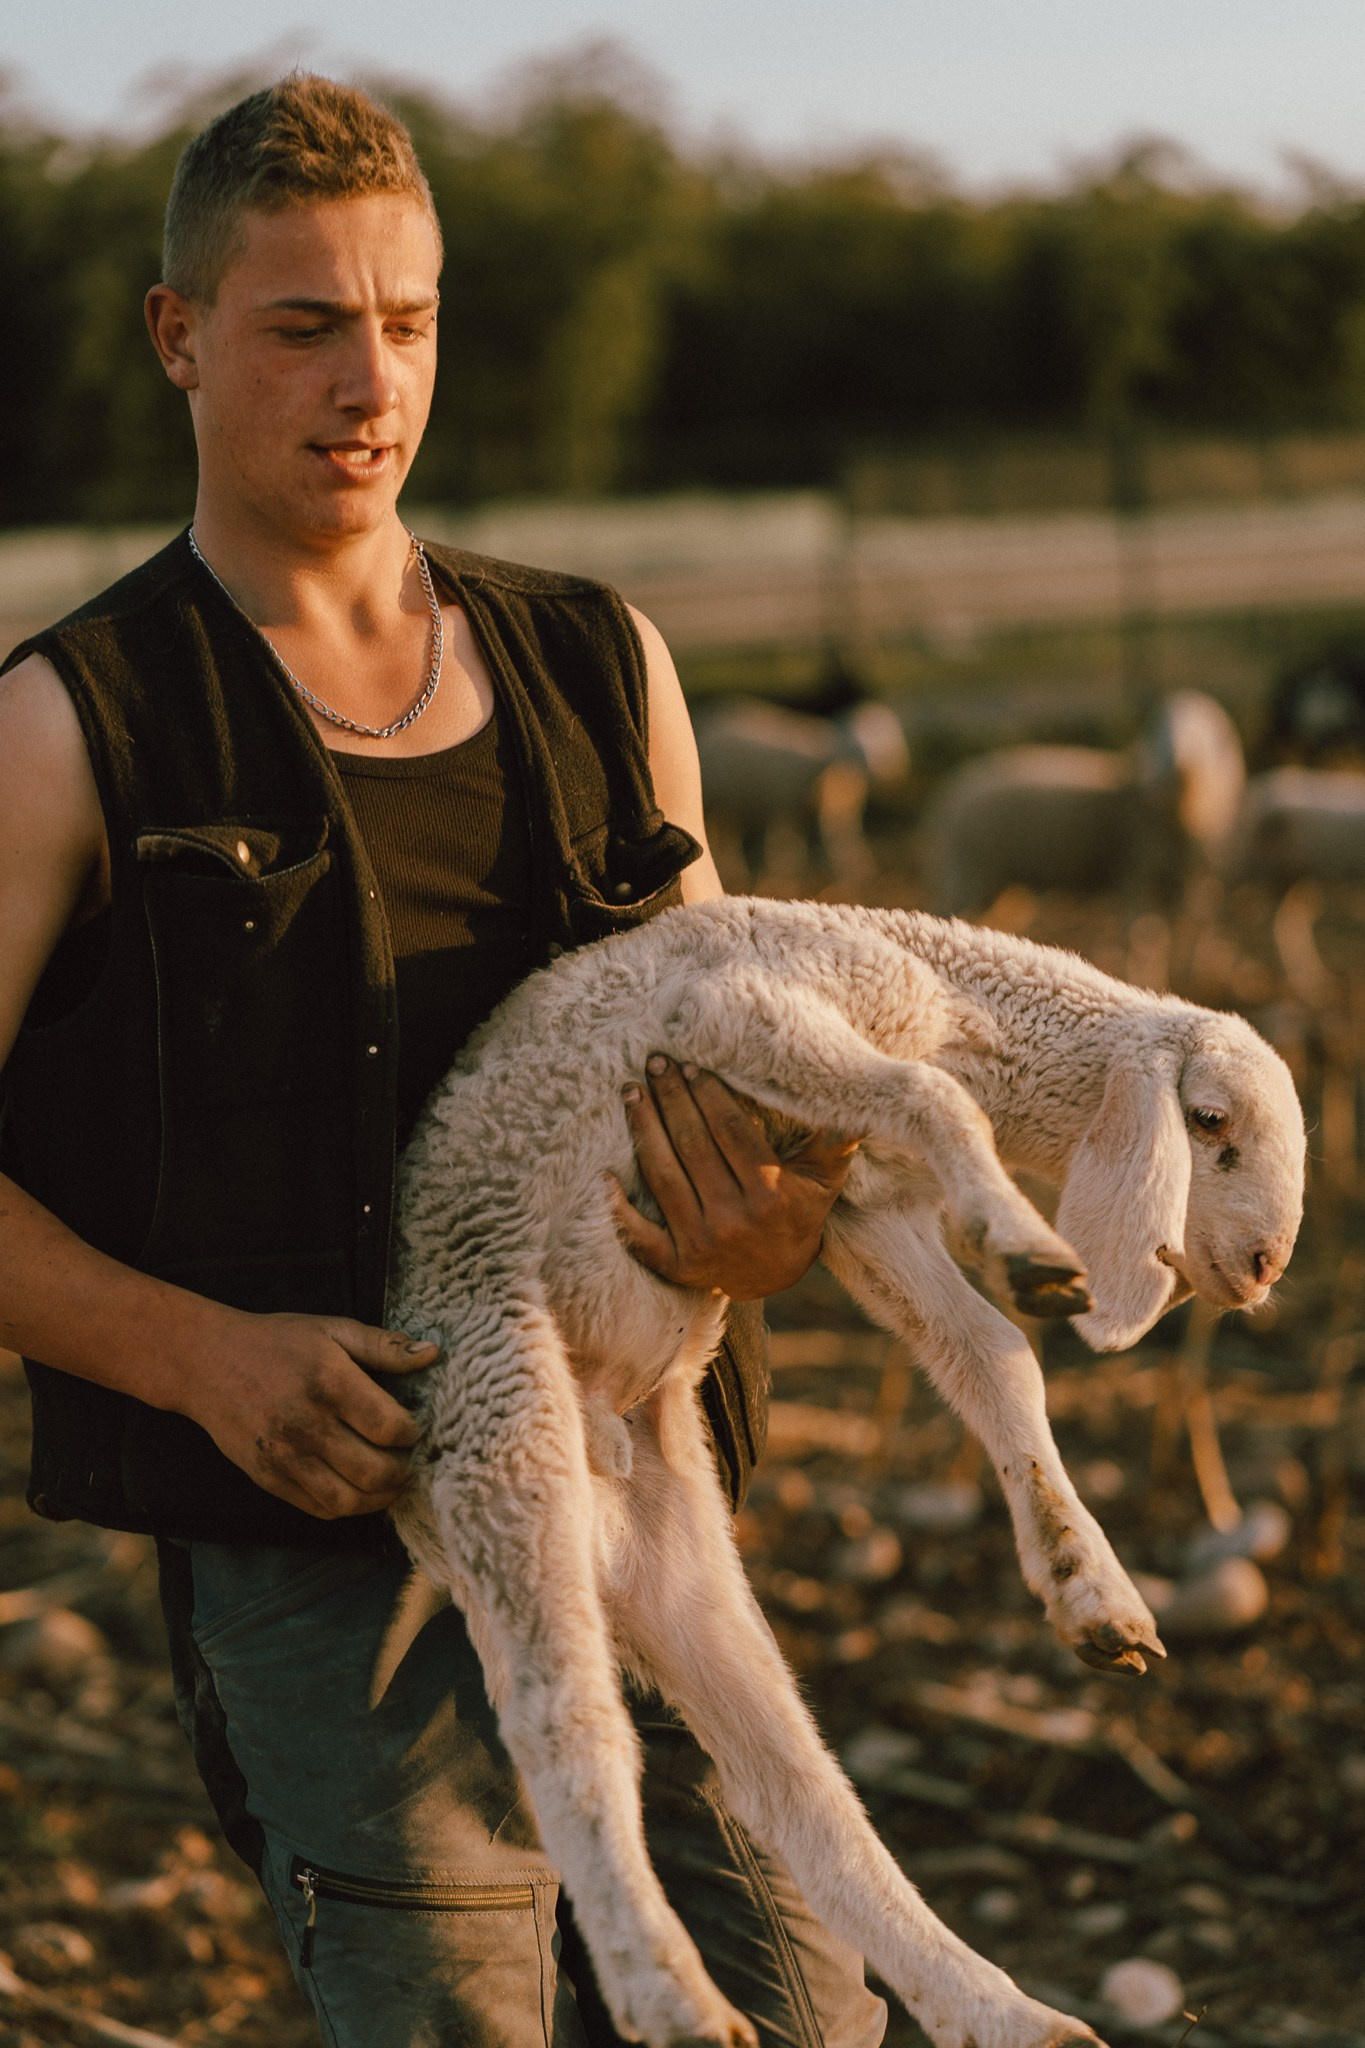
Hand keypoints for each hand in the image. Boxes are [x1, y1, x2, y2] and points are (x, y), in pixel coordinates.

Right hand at [186, 1311, 439, 1519]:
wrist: (206, 1362)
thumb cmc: (276, 1342)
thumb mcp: (332, 1329)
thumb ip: (383, 1345)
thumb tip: (432, 1354)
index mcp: (330, 1382)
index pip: (391, 1428)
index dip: (413, 1433)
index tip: (412, 1427)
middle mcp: (307, 1425)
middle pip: (376, 1472)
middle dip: (403, 1470)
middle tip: (406, 1458)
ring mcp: (284, 1457)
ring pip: (350, 1501)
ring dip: (380, 1497)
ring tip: (389, 1479)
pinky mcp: (267, 1478)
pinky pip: (319, 1509)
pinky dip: (348, 1507)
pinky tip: (357, 1488)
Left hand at [609, 1055, 856, 1298]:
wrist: (775, 1276)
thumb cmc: (799, 1213)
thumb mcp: (825, 1180)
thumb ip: (835, 1141)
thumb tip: (855, 1103)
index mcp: (772, 1196)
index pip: (732, 1134)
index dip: (709, 1097)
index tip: (692, 1066)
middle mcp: (734, 1220)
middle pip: (693, 1147)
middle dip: (671, 1099)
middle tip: (655, 1063)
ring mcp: (701, 1244)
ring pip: (664, 1176)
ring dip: (644, 1130)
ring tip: (631, 1093)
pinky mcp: (675, 1266)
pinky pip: (639, 1236)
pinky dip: (618, 1208)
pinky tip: (602, 1173)